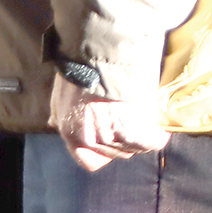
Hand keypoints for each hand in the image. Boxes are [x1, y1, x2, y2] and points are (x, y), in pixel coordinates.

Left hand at [49, 71, 169, 172]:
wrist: (103, 52)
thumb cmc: (81, 67)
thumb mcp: (61, 91)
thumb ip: (60, 112)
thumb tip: (53, 123)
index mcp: (71, 132)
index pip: (89, 160)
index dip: (102, 152)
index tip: (110, 139)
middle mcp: (90, 139)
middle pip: (116, 153)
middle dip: (123, 139)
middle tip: (130, 119)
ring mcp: (114, 137)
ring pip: (135, 148)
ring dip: (141, 135)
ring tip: (144, 116)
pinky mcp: (136, 132)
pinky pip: (153, 142)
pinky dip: (158, 134)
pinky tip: (158, 124)